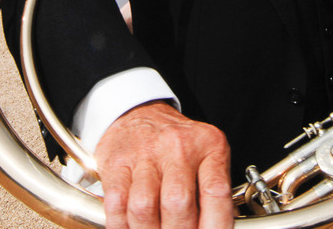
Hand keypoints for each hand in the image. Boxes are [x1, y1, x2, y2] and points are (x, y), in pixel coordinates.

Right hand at [95, 101, 233, 228]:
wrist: (139, 114)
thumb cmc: (178, 146)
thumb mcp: (206, 158)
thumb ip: (211, 194)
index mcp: (209, 146)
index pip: (216, 193)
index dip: (215, 226)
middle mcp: (178, 146)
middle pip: (178, 205)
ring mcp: (145, 153)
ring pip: (144, 208)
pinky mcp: (117, 162)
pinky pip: (116, 205)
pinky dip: (122, 226)